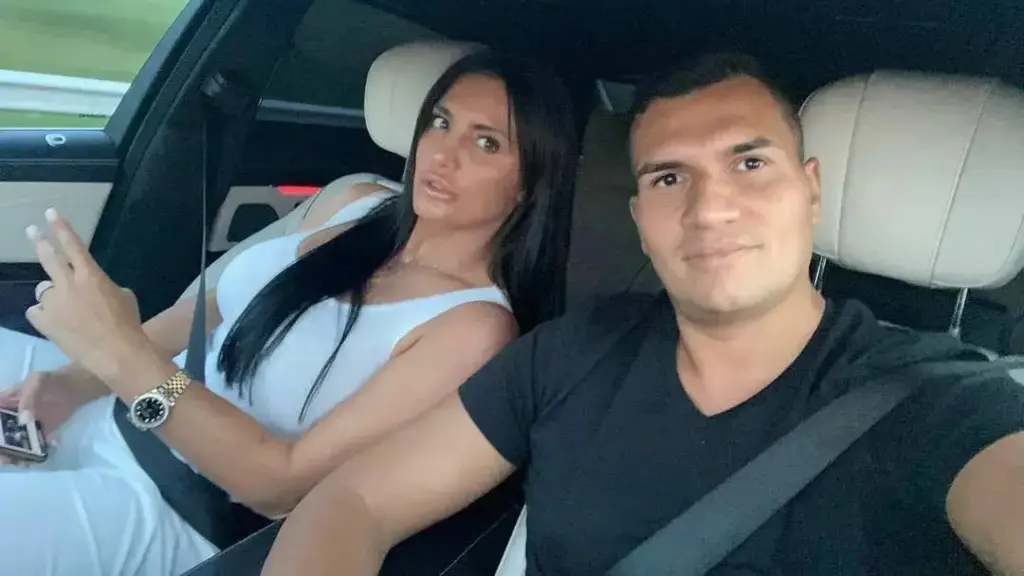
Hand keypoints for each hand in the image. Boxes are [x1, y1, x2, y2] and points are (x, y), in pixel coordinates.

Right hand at [0, 370, 79, 465]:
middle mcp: (10, 418)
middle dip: (0, 448)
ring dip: (11, 454)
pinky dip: (29, 455)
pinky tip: (31, 460)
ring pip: (12, 444)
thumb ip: (28, 397)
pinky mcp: (39, 434)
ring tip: (18, 461)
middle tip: (4, 457)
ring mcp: (24, 427)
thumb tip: (23, 420)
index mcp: (4, 404)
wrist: (75, 387)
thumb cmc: (51, 380)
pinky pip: (30, 447)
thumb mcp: (37, 381)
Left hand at [24, 209, 150, 381]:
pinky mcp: (44, 321)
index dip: (60, 227)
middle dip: (39, 240)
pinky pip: (37, 311)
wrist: (117, 353)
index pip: (72, 244)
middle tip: (31, 230)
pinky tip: (58, 324)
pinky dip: (45, 315)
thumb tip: (92, 288)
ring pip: (43, 290)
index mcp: (91, 275)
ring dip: (51, 295)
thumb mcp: (124, 297)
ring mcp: (54, 302)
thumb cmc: (128, 324)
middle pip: (48, 256)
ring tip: (65, 310)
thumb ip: (103, 286)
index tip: (50, 214)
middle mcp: (68, 284)